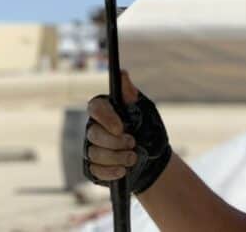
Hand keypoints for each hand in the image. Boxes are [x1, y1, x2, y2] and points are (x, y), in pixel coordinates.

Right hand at [83, 71, 171, 193]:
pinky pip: (95, 170)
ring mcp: (92, 148)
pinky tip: (122, 171)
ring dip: (116, 158)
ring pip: (94, 153)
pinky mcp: (94, 167)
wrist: (153, 157)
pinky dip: (109, 172)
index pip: (95, 108)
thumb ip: (130, 94)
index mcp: (105, 110)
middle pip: (94, 134)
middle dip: (114, 142)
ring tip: (133, 158)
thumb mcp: (143, 108)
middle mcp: (94, 128)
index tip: (120, 128)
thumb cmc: (147, 128)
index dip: (106, 118)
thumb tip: (121, 73)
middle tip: (133, 144)